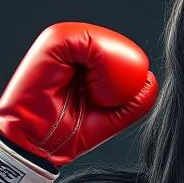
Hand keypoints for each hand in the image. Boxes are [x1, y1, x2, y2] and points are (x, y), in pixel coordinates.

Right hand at [0, 22, 157, 182]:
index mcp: (87, 62)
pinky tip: (85, 88)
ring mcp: (64, 39)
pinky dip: (99, 71)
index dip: (126, 84)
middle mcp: (76, 46)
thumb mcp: (110, 117)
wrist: (34, 143)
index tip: (106, 104)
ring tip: (89, 96)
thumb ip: (133, 101)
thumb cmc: (66, 133)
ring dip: (110, 79)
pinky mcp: (55, 40)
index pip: (126, 59)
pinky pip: (94, 44)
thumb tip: (149, 79)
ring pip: (111, 48)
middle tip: (99, 101)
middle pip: (122, 52)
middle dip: (119, 82)